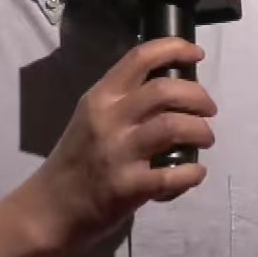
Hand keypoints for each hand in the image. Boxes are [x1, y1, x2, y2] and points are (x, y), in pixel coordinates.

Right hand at [34, 36, 216, 247]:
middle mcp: (108, 119)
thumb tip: (171, 91)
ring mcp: (118, 153)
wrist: (49, 208)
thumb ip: (123, 102)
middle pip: (165, 89)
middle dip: (199, 96)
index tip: (196, 54)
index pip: (139, 58)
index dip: (175, 48)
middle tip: (208, 109)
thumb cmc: (75, 161)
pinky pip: (174, 175)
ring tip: (205, 139)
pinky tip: (195, 173)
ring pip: (174, 126)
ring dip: (201, 131)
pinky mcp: (127, 187)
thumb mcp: (90, 119)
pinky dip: (194, 173)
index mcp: (100, 98)